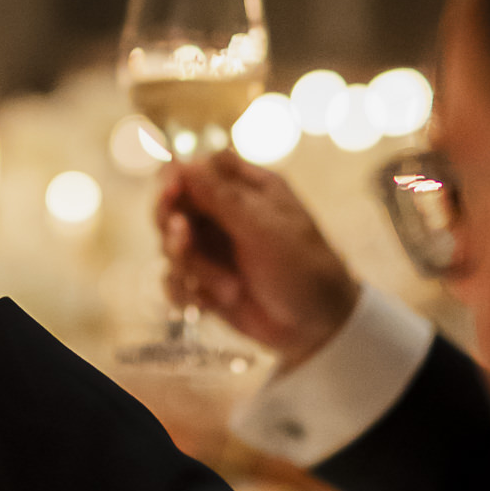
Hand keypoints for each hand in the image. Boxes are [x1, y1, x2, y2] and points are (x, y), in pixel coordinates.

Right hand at [157, 150, 359, 364]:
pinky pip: (173, 280)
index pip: (198, 168)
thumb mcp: (264, 227)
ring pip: (171, 245)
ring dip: (192, 268)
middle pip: (173, 205)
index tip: (171, 194)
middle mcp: (224, 214)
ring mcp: (213, 249)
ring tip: (229, 288)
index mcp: (246, 189)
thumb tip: (184, 163)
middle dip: (173, 226)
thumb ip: (222, 197)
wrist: (318, 327)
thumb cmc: (302, 267)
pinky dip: (185, 292)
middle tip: (183, 241)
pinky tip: (207, 304)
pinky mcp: (204, 282)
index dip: (177, 178)